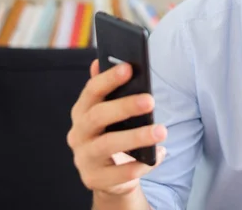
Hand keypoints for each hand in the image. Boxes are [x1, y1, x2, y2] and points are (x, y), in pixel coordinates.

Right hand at [67, 60, 167, 197]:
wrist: (108, 176)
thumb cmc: (112, 134)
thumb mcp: (110, 112)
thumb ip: (108, 90)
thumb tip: (99, 61)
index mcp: (82, 111)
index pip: (91, 91)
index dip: (109, 78)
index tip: (129, 67)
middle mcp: (78, 133)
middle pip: (98, 116)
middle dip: (125, 106)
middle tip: (151, 100)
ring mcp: (84, 158)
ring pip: (108, 145)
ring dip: (137, 136)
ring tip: (162, 131)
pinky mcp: (94, 179)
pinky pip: (118, 174)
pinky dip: (139, 165)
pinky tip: (158, 155)